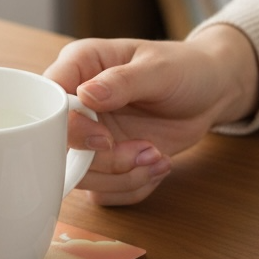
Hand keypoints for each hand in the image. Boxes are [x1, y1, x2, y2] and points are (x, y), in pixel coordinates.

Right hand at [44, 25, 258, 204]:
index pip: (48, 103)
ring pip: (81, 176)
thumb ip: (121, 82)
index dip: (69, 129)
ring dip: (122, 177)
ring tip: (159, 159)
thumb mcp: (158, 69)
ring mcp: (89, 136)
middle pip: (59, 149)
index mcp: (79, 67)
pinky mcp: (105, 161)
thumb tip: (86, 94)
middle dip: (104, 161)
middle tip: (144, 151)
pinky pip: (103, 192)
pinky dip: (132, 188)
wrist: (210, 92)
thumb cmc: (184, 68)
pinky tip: (158, 166)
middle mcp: (76, 104)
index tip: (104, 139)